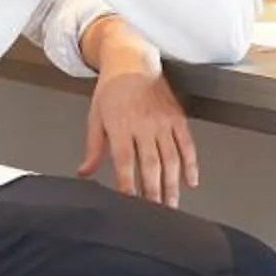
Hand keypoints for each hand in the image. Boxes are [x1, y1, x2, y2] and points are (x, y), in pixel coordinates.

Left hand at [80, 46, 198, 206]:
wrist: (133, 61)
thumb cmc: (111, 90)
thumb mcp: (95, 117)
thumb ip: (93, 148)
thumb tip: (84, 173)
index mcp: (120, 126)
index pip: (125, 161)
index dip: (128, 183)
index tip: (130, 203)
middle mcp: (144, 125)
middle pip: (151, 164)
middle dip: (153, 192)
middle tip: (155, 213)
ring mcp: (163, 121)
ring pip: (171, 158)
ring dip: (172, 184)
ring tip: (172, 205)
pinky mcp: (177, 118)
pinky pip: (187, 144)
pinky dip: (191, 164)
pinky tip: (191, 181)